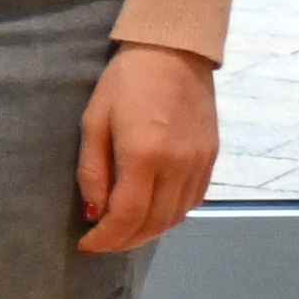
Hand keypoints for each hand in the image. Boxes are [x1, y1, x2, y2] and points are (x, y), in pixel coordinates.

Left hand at [80, 42, 216, 255]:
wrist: (173, 53)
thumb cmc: (124, 83)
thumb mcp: (93, 122)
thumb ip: (93, 171)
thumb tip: (94, 212)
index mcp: (145, 156)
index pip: (127, 216)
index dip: (106, 238)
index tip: (86, 245)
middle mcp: (178, 166)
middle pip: (154, 223)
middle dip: (124, 241)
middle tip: (101, 243)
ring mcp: (200, 163)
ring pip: (177, 217)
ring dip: (148, 232)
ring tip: (122, 233)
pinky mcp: (212, 158)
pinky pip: (193, 201)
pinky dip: (171, 216)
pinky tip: (151, 214)